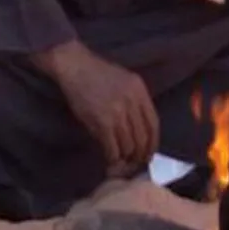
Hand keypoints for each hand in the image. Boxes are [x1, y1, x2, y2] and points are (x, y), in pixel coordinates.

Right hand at [38, 42, 158, 175]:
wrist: (74, 66)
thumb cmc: (96, 74)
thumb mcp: (124, 81)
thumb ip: (134, 101)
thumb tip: (139, 129)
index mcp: (140, 91)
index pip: (153, 123)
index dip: (153, 142)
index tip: (150, 152)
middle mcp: (132, 102)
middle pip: (142, 137)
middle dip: (140, 154)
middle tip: (135, 162)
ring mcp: (117, 112)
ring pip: (128, 144)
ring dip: (125, 157)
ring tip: (121, 162)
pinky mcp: (102, 121)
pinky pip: (112, 146)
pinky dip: (112, 156)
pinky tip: (110, 158)